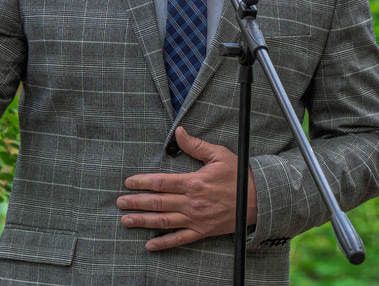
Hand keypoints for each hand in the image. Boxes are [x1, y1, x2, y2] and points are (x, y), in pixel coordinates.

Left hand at [117, 126, 257, 250]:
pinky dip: (163, 243)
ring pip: (164, 221)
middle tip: (120, 202)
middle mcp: (192, 202)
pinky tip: (150, 245)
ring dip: (143, 221)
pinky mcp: (202, 231)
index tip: (129, 182)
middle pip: (158, 203)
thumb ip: (195, 146)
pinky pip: (179, 239)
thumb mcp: (218, 155)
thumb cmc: (238, 175)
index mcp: (194, 182)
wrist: (258, 199)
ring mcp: (196, 219)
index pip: (161, 182)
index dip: (142, 182)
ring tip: (126, 220)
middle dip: (136, 202)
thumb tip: (179, 132)